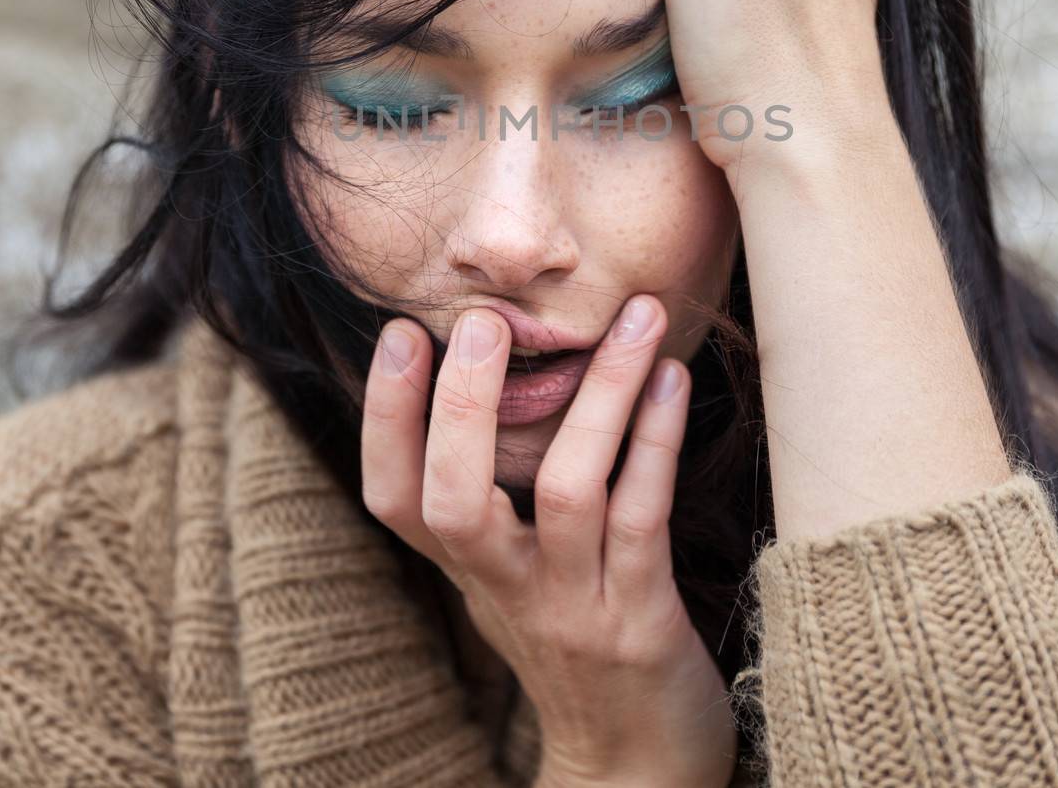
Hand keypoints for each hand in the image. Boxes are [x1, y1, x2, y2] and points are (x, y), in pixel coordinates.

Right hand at [360, 296, 738, 787]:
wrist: (638, 768)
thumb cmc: (577, 646)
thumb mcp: (512, 581)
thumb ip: (493, 506)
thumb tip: (484, 387)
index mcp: (471, 572)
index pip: (395, 499)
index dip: (384, 419)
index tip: (398, 333)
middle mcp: (508, 590)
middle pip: (454, 501)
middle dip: (463, 405)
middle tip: (485, 320)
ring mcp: (573, 607)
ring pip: (566, 490)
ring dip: (600, 395)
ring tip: (634, 315)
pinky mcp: (641, 621)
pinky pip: (645, 516)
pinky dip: (657, 441)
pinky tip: (673, 379)